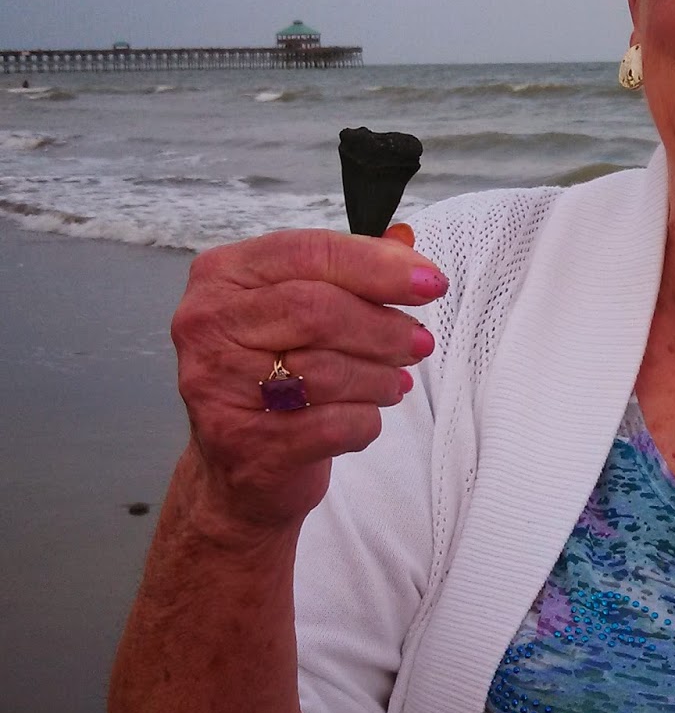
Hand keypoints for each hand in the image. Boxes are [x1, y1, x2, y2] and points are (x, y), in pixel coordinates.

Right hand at [170, 224, 447, 532]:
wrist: (238, 469)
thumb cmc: (273, 376)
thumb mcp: (303, 312)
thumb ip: (350, 272)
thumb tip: (406, 243)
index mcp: (221, 275)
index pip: (307, 252)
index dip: (377, 265)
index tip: (429, 282)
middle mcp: (207, 324)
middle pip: (316, 309)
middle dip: (383, 327)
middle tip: (419, 342)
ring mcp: (216, 384)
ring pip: (327, 370)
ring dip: (378, 377)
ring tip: (392, 382)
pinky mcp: (242, 441)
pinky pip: (332, 423)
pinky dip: (365, 420)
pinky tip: (364, 416)